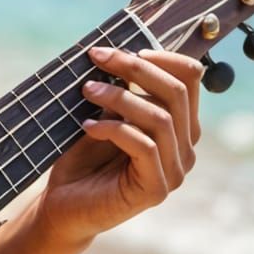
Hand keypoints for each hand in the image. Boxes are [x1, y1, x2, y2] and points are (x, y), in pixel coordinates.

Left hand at [36, 46, 203, 243]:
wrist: (63, 205)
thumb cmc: (82, 157)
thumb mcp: (103, 113)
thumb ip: (120, 88)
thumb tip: (119, 52)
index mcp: (179, 126)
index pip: (190, 78)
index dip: (160, 56)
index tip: (122, 49)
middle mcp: (184, 148)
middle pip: (176, 93)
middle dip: (135, 68)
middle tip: (97, 57)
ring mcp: (174, 171)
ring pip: (160, 119)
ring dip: (119, 97)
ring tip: (86, 90)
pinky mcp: (156, 190)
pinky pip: (144, 147)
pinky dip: (114, 128)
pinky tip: (88, 126)